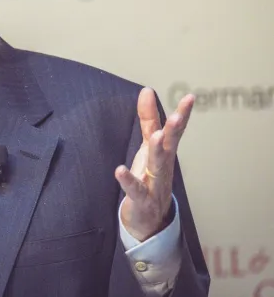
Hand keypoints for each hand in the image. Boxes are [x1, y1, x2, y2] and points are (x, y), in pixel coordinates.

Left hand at [115, 87, 193, 241]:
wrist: (148, 220)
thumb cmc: (149, 178)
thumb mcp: (148, 146)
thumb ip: (148, 119)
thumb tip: (146, 91)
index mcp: (165, 153)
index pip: (175, 131)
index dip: (182, 114)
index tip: (190, 97)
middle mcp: (163, 167)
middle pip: (170, 147)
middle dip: (174, 131)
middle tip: (178, 116)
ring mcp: (154, 184)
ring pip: (158, 167)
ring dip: (158, 152)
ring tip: (158, 136)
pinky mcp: (142, 200)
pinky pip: (135, 190)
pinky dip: (128, 180)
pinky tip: (120, 170)